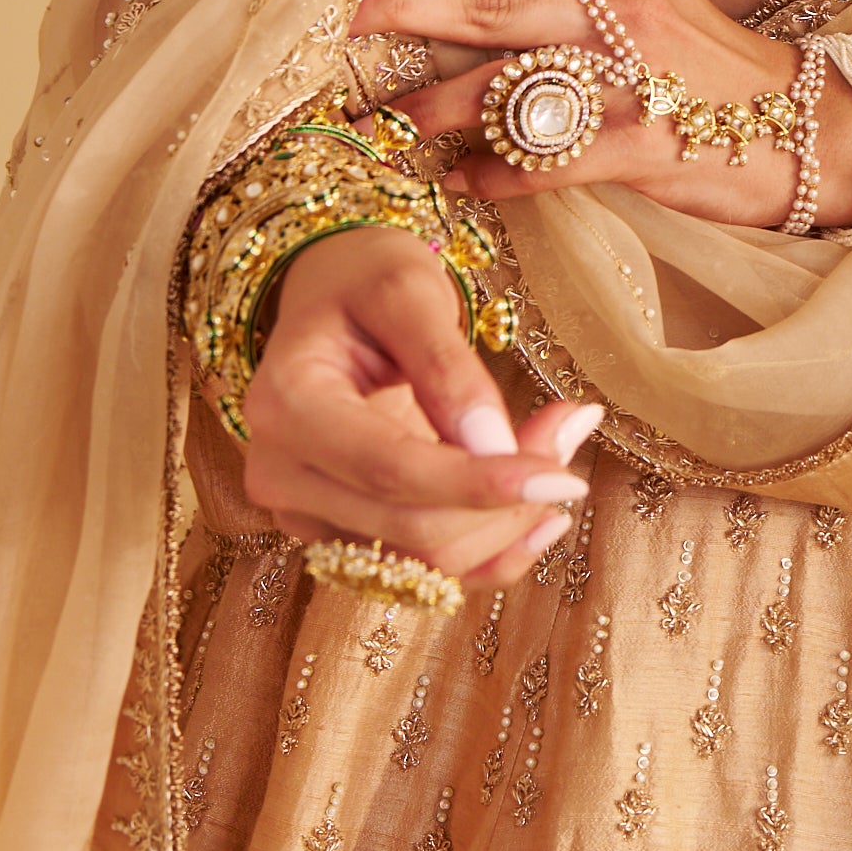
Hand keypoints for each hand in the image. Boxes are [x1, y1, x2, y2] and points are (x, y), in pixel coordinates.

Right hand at [239, 223, 603, 582]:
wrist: (330, 299)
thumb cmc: (364, 280)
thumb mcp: (407, 289)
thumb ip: (447, 365)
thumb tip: (493, 447)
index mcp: (286, 405)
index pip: (389, 469)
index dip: (479, 482)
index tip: (563, 472)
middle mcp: (281, 474)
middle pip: (412, 526)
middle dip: (507, 497)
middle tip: (570, 432)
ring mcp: (306, 514)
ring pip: (425, 559)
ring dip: (507, 521)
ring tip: (556, 448)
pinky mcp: (340, 536)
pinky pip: (425, 570)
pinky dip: (491, 550)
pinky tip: (539, 517)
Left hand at [351, 0, 836, 230]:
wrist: (807, 126)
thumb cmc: (713, 66)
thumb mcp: (652, 0)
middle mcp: (621, 9)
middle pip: (493, 4)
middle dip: (410, 10)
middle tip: (348, 19)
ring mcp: (631, 80)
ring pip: (505, 91)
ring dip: (433, 109)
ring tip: (385, 123)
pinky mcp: (639, 148)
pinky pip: (542, 163)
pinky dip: (491, 174)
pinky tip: (458, 181)